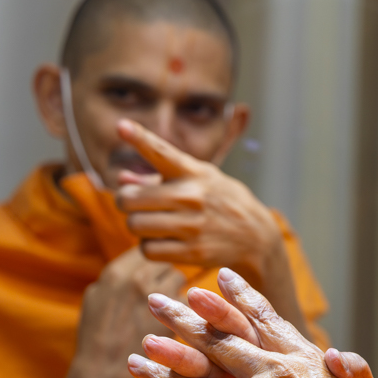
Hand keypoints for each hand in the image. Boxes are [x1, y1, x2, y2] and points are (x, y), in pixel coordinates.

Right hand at [72, 247, 184, 377]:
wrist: (102, 368)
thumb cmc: (96, 331)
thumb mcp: (96, 294)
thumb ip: (118, 274)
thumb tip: (138, 258)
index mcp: (116, 271)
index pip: (146, 248)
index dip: (152, 257)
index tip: (153, 267)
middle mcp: (138, 278)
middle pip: (166, 261)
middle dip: (166, 271)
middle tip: (161, 286)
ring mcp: (158, 297)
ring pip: (179, 278)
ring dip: (176, 287)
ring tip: (166, 304)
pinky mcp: (173, 315)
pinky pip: (185, 300)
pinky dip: (182, 307)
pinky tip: (172, 318)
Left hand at [114, 119, 306, 330]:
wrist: (256, 235)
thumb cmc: (219, 201)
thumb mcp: (198, 181)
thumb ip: (157, 180)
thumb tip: (121, 180)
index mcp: (194, 172)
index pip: (161, 152)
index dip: (140, 138)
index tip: (121, 125)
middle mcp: (193, 196)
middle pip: (129, 200)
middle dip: (126, 203)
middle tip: (137, 205)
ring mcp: (193, 225)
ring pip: (134, 226)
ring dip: (138, 227)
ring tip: (155, 224)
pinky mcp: (193, 252)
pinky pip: (148, 249)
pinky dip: (151, 247)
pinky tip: (166, 241)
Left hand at [127, 270, 377, 377]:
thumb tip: (352, 366)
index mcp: (305, 358)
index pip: (266, 319)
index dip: (241, 297)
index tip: (218, 277)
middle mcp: (277, 369)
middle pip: (222, 338)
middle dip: (185, 318)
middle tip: (156, 299)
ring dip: (164, 369)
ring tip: (135, 355)